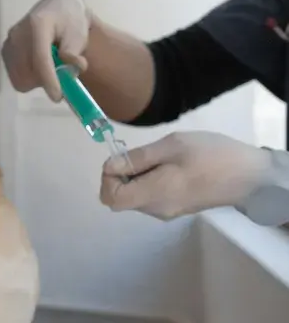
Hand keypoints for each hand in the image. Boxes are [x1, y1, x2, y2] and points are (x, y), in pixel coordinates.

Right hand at [1, 0, 91, 100]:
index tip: (57, 96)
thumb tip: (72, 66)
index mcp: (38, 24)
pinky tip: (38, 67)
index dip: (48, 79)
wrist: (55, 10)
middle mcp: (18, 33)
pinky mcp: (5, 52)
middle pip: (27, 72)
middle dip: (46, 80)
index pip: (40, 57)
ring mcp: (8, 43)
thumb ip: (74, 50)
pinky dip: (29, 79)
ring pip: (20, 78)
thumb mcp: (79, 33)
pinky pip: (16, 78)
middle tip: (62, 75)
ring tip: (50, 68)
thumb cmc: (70, 22)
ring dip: (37, 81)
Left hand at [100, 131, 271, 220]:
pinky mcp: (177, 208)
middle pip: (122, 197)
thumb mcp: (171, 147)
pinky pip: (151, 195)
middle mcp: (156, 210)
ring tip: (162, 158)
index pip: (110, 198)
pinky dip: (150, 180)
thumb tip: (108, 166)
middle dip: (123, 175)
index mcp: (153, 196)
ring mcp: (167, 211)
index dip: (108, 178)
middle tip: (145, 154)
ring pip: (135, 196)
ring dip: (137, 176)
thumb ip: (137, 158)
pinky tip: (170, 166)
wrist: (251, 176)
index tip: (122, 159)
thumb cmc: (211, 156)